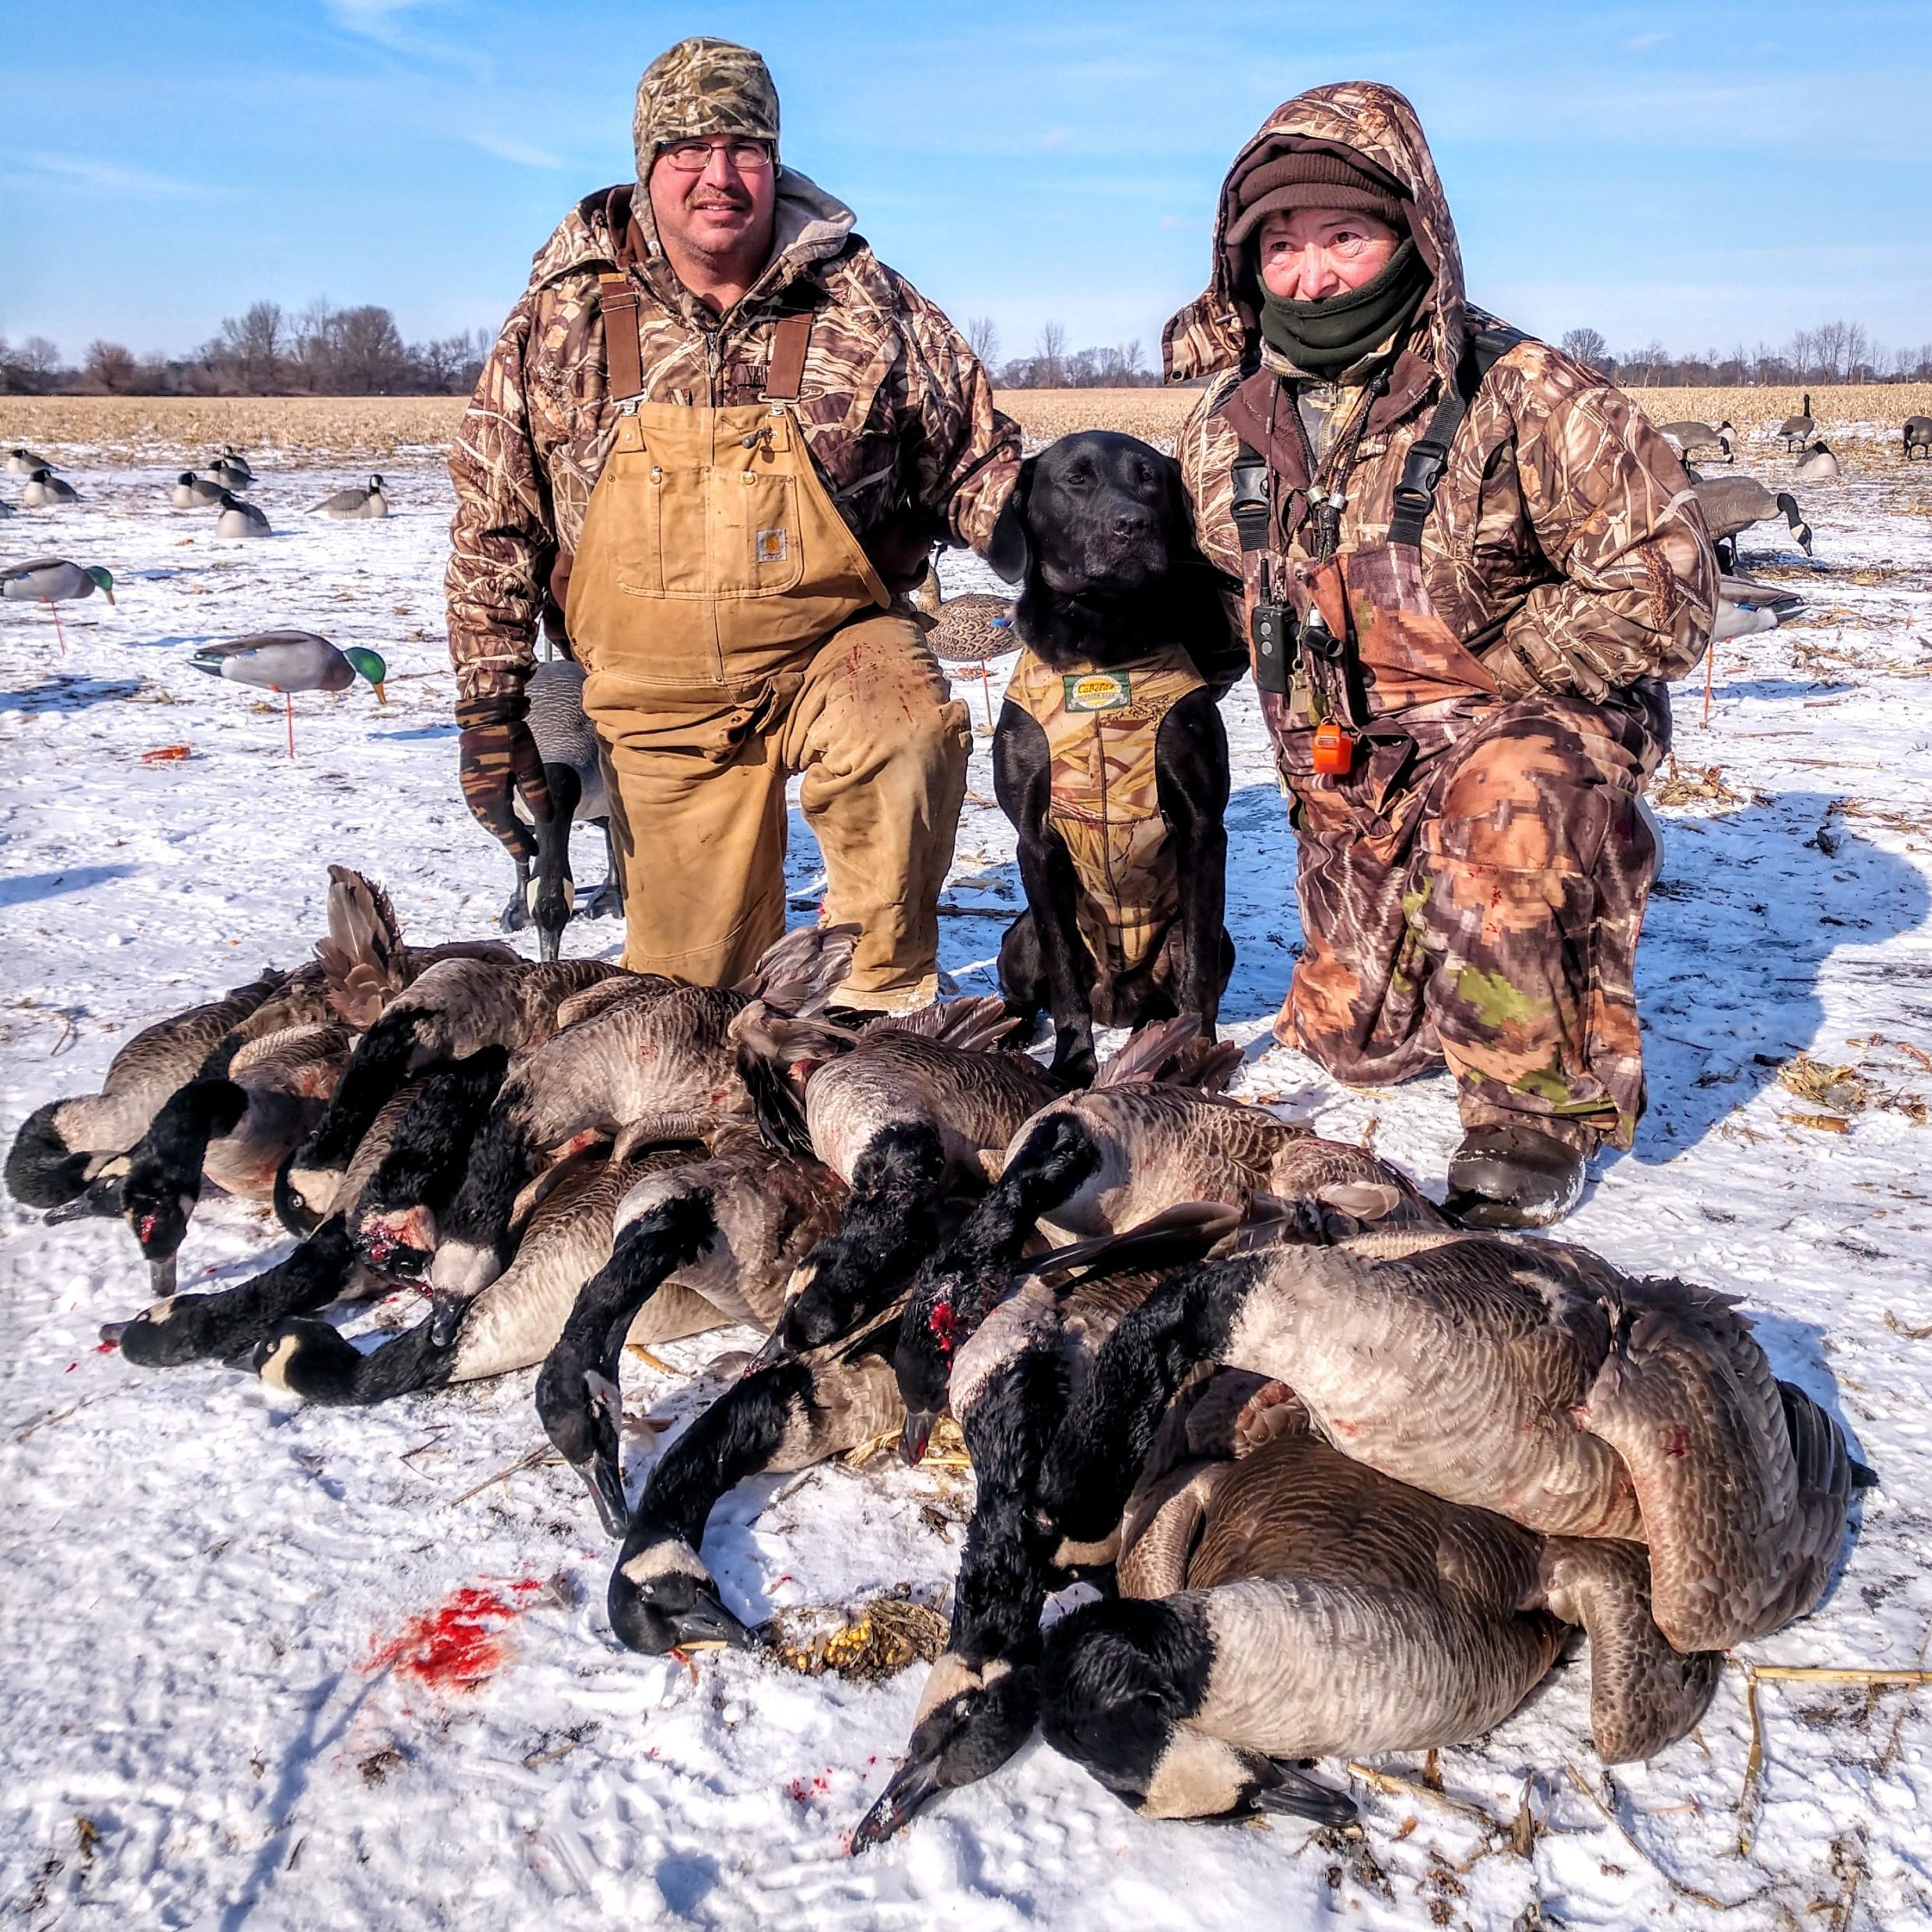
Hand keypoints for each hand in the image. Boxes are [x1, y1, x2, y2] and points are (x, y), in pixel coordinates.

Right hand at [456, 692, 553, 857]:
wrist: (485, 713)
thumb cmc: (510, 736)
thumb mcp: (530, 765)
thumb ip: (537, 794)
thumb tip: (546, 820)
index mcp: (491, 793)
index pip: (506, 828)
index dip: (517, 844)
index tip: (529, 858)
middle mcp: (475, 794)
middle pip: (493, 826)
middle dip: (510, 840)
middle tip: (526, 853)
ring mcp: (468, 787)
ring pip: (484, 818)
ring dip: (499, 830)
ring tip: (516, 839)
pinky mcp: (467, 780)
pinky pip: (479, 807)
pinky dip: (490, 817)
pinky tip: (500, 818)